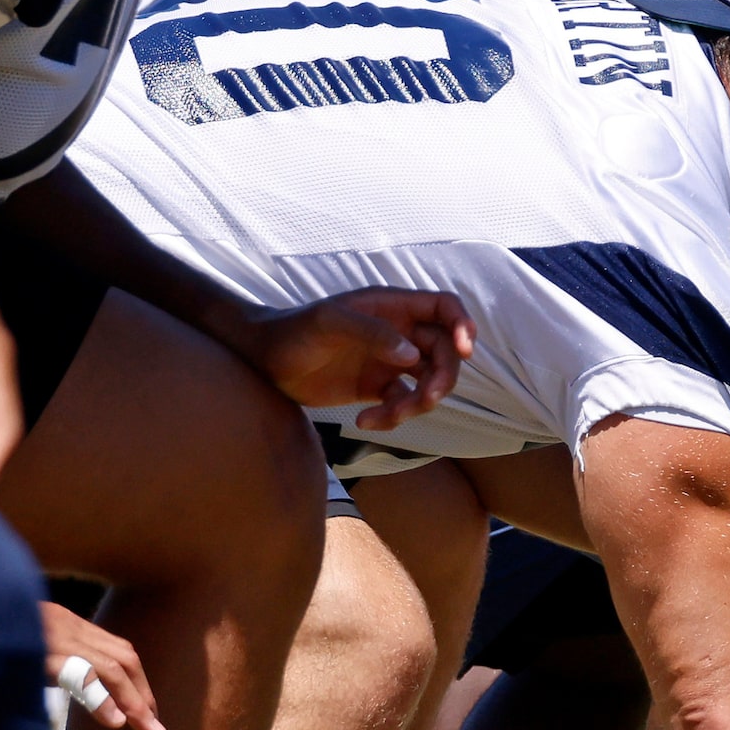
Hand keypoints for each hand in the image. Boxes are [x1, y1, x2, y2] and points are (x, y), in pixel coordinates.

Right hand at [39, 601, 165, 729]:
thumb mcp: (20, 649)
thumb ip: (51, 663)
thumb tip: (76, 690)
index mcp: (63, 621)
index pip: (117, 650)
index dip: (137, 683)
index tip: (148, 712)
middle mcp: (62, 621)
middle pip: (123, 658)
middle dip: (143, 695)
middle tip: (155, 728)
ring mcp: (49, 634)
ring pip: (109, 667)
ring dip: (133, 702)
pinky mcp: (32, 653)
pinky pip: (78, 675)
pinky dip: (101, 699)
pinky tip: (115, 722)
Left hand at [243, 288, 475, 429]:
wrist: (262, 360)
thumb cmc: (292, 331)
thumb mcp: (329, 323)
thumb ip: (371, 333)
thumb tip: (411, 356)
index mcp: (392, 307)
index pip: (444, 308)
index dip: (463, 326)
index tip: (467, 351)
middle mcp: (397, 332)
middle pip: (445, 351)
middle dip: (442, 378)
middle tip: (424, 399)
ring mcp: (389, 361)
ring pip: (429, 381)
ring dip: (419, 403)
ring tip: (389, 416)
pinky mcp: (377, 388)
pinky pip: (402, 403)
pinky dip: (392, 418)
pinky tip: (365, 422)